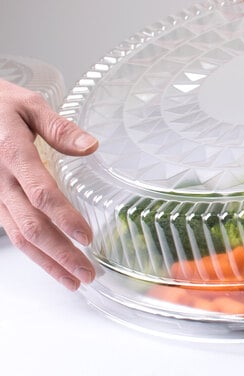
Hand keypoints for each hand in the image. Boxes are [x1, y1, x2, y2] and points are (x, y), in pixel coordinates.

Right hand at [0, 79, 97, 290]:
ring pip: (18, 236)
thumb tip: (91, 146)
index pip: (41, 194)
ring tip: (73, 280)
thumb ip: (59, 127)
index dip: (64, 218)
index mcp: (13, 156)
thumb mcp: (28, 105)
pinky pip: (10, 231)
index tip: (87, 236)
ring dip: (47, 261)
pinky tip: (50, 263)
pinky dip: (32, 251)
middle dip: (60, 254)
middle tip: (87, 274)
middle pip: (31, 226)